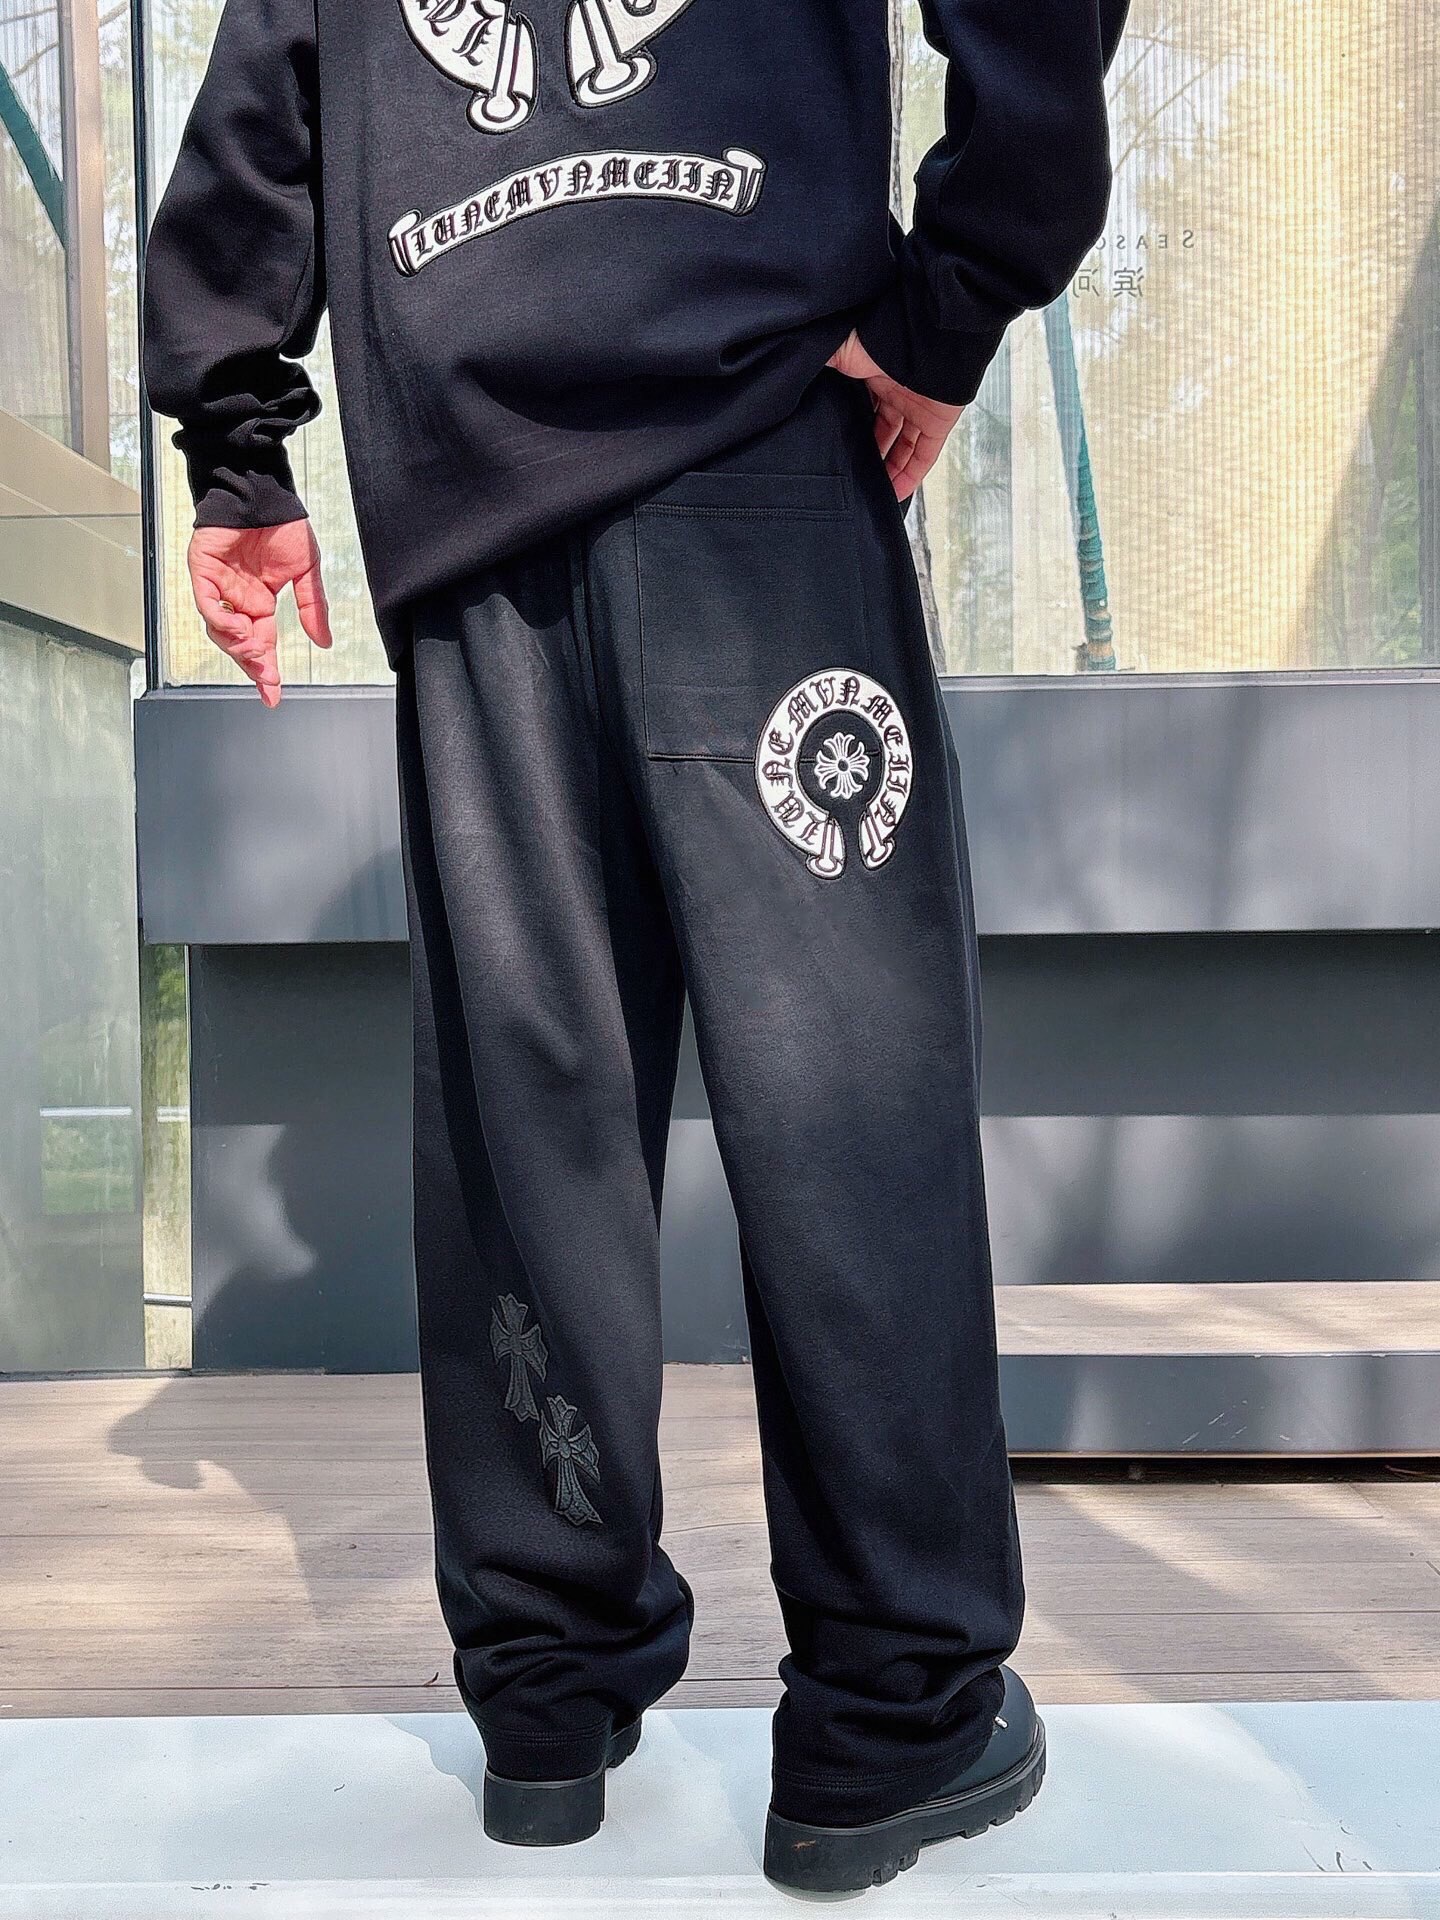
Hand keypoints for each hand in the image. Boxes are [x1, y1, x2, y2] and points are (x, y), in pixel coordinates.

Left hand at [186, 521, 332, 706]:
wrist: (264, 491)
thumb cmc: (284, 525)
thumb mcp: (307, 572)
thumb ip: (313, 608)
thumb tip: (323, 642)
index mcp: (260, 602)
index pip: (262, 643)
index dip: (266, 670)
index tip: (273, 695)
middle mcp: (237, 599)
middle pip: (240, 643)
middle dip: (252, 664)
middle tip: (267, 678)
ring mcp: (218, 585)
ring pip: (219, 628)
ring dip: (236, 645)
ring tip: (254, 651)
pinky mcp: (203, 569)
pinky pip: (205, 601)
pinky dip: (219, 618)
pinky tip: (237, 628)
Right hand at [827, 331, 963, 502]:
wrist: (928, 329)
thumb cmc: (884, 333)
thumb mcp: (840, 348)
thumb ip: (819, 364)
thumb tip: (789, 373)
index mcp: (874, 373)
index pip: (859, 406)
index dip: (848, 427)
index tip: (833, 446)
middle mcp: (897, 391)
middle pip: (881, 430)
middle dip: (867, 452)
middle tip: (849, 475)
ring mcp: (919, 407)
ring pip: (902, 447)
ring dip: (887, 470)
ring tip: (868, 493)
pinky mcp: (939, 420)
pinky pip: (925, 455)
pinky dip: (911, 475)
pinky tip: (895, 494)